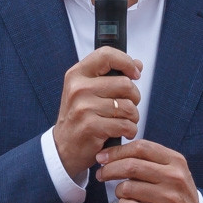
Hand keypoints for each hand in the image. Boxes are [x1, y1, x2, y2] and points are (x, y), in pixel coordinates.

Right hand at [53, 47, 141, 177]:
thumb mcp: (89, 90)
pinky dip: (130, 130)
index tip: (135, 74)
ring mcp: (83, 107)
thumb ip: (112, 75)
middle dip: (134, 98)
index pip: (106, 55)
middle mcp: (78, 88)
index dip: (126, 62)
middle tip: (127, 107)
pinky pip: (125, 125)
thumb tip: (138, 64)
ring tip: (123, 121)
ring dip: (133, 117)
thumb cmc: (80, 116)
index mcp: (77, 74)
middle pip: (125, 84)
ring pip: (128, 106)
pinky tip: (122, 132)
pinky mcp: (90, 126)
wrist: (64, 147)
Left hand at [95, 140, 198, 202]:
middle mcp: (174, 176)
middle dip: (109, 169)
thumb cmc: (175, 193)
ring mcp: (169, 197)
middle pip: (131, 166)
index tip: (103, 156)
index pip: (141, 147)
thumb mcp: (172, 170)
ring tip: (123, 194)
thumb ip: (149, 159)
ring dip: (118, 191)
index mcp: (175, 160)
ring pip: (127, 188)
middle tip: (101, 174)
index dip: (118, 151)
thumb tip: (113, 153)